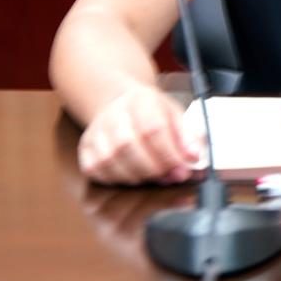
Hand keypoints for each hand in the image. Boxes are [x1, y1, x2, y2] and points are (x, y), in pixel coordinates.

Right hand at [76, 84, 200, 184]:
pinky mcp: (85, 150)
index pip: (152, 128)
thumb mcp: (175, 115)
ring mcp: (96, 133)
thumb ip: (188, 135)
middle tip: (172, 176)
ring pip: (112, 161)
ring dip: (139, 176)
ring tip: (156, 175)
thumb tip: (195, 156)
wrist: (121, 104)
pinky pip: (98, 172)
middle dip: (155, 168)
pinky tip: (134, 174)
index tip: (185, 167)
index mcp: (140, 100)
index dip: (170, 153)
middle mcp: (113, 114)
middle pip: (129, 146)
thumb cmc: (151, 112)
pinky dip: (119, 179)